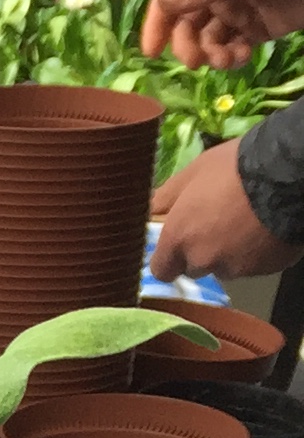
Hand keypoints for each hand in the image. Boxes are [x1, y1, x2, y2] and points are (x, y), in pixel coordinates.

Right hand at [140, 0, 303, 67]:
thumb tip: (162, 6)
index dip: (157, 25)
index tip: (151, 53)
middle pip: (186, 26)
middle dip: (190, 45)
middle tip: (197, 62)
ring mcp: (234, 12)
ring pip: (208, 41)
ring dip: (214, 54)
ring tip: (230, 59)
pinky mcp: (253, 29)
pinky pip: (232, 48)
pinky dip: (234, 56)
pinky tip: (245, 54)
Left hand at [150, 139, 302, 281]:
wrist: (288, 173)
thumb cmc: (234, 168)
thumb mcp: (192, 173)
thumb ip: (165, 198)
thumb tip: (149, 213)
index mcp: (179, 239)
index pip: (162, 270)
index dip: (170, 257)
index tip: (180, 244)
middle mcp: (204, 260)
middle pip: (195, 268)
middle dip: (203, 252)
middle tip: (219, 223)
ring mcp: (237, 267)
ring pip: (227, 268)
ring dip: (231, 253)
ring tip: (246, 224)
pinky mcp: (266, 269)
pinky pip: (256, 265)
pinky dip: (258, 253)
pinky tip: (266, 228)